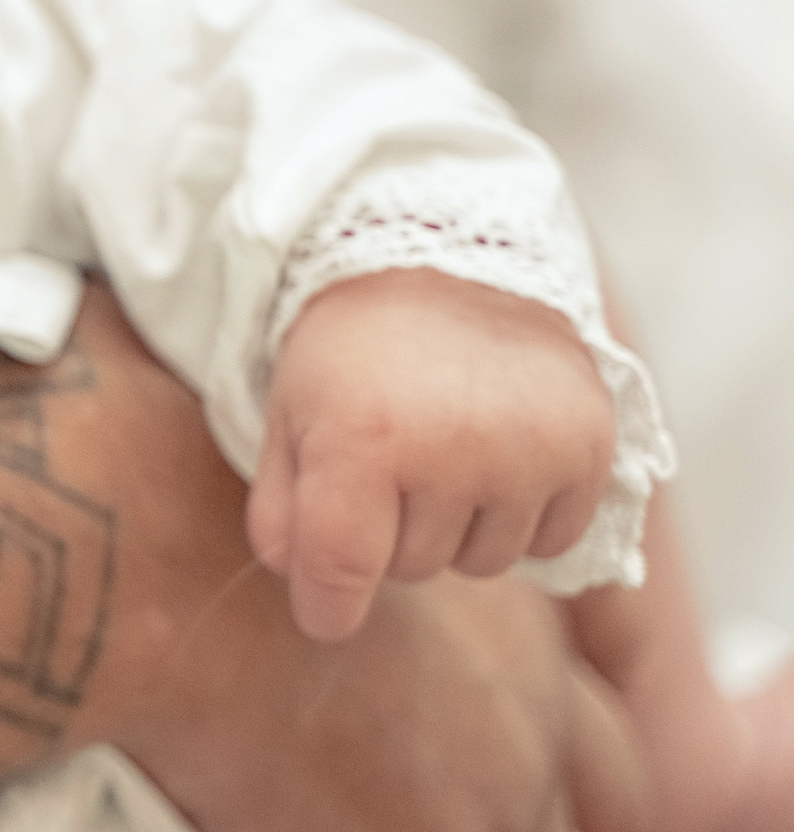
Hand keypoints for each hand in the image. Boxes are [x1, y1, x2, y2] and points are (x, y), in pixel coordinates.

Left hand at [251, 267, 615, 640]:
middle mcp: (452, 450)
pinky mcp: (588, 449)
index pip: (341, 570)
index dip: (326, 604)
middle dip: (389, 530)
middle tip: (386, 459)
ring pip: (481, 563)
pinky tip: (495, 451)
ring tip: (441, 444)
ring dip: (456, 524)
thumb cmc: (353, 342)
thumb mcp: (290, 409)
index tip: (323, 613)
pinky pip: (548, 542)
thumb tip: (302, 591)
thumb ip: (282, 508)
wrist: (447, 255)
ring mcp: (529, 452)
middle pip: (411, 569)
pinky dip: (519, 514)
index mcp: (362, 437)